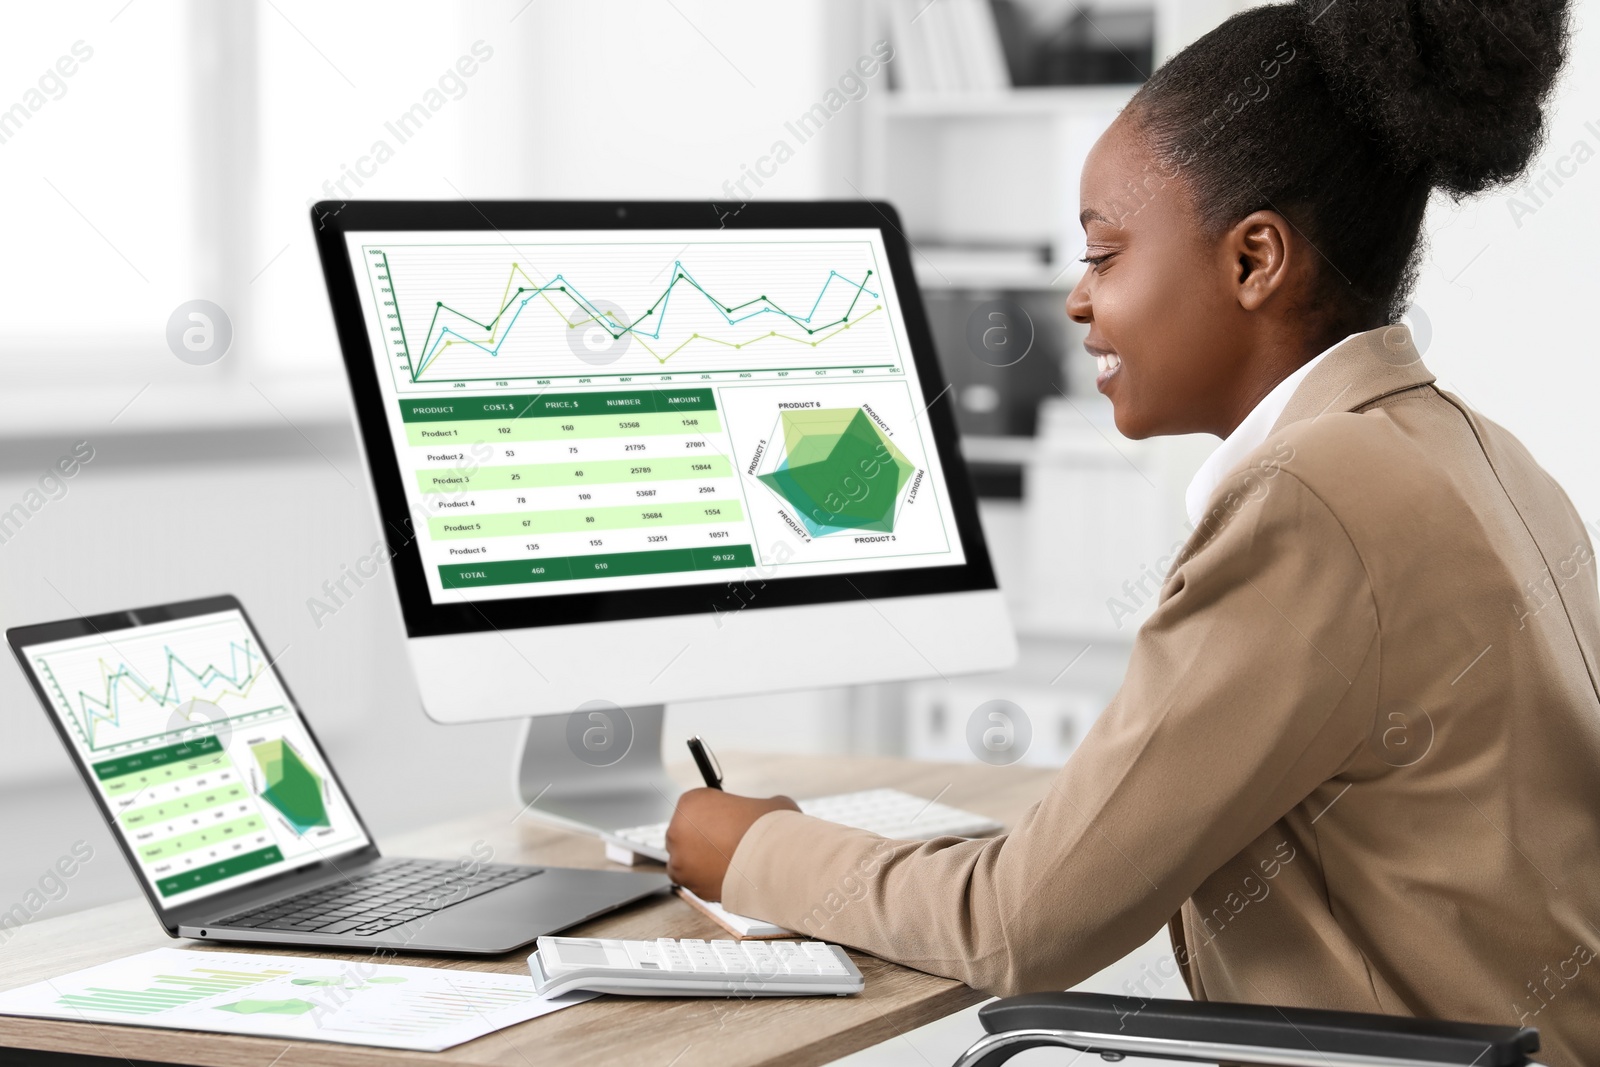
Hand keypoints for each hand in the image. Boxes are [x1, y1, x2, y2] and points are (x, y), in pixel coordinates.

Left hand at [664, 788, 799, 900]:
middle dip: (700, 841)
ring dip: (700, 863)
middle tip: (724, 846)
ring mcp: (679, 859)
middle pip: (684, 834)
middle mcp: (677, 829)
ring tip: (728, 864)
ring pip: (684, 861)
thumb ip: (751, 808)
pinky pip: (693, 882)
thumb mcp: (764, 804)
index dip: (710, 817)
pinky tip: (726, 878)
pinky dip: (706, 882)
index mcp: (691, 801)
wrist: (774, 860)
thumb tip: (760, 816)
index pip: (694, 808)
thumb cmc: (770, 827)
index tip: (723, 824)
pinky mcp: (688, 885)